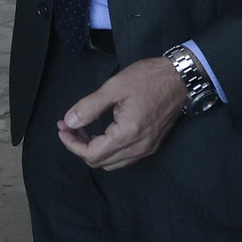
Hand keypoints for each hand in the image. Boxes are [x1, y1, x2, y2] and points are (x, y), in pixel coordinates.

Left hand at [56, 56, 186, 170]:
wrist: (179, 78)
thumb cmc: (147, 79)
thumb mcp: (114, 88)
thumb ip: (89, 107)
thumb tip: (69, 122)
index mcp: (128, 135)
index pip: (91, 154)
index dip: (71, 144)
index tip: (62, 127)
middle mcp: (138, 148)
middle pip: (100, 162)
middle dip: (79, 146)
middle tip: (69, 125)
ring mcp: (147, 149)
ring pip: (112, 162)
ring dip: (94, 149)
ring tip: (82, 128)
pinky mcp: (151, 145)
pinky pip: (124, 157)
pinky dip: (108, 149)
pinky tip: (101, 132)